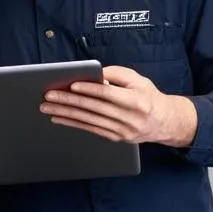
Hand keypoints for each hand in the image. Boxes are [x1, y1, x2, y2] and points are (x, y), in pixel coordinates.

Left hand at [40, 66, 197, 146]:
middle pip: (94, 108)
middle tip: (49, 95)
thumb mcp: (139, 80)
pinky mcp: (114, 138)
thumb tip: (95, 73)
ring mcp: (121, 131)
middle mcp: (128, 118)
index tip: (71, 84)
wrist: (164, 123)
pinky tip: (59, 117)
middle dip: (69, 101)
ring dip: (65, 113)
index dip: (89, 89)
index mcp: (136, 101)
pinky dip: (72, 123)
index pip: (108, 94)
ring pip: (88, 120)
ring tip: (48, 106)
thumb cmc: (149, 97)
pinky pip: (90, 129)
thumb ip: (117, 74)